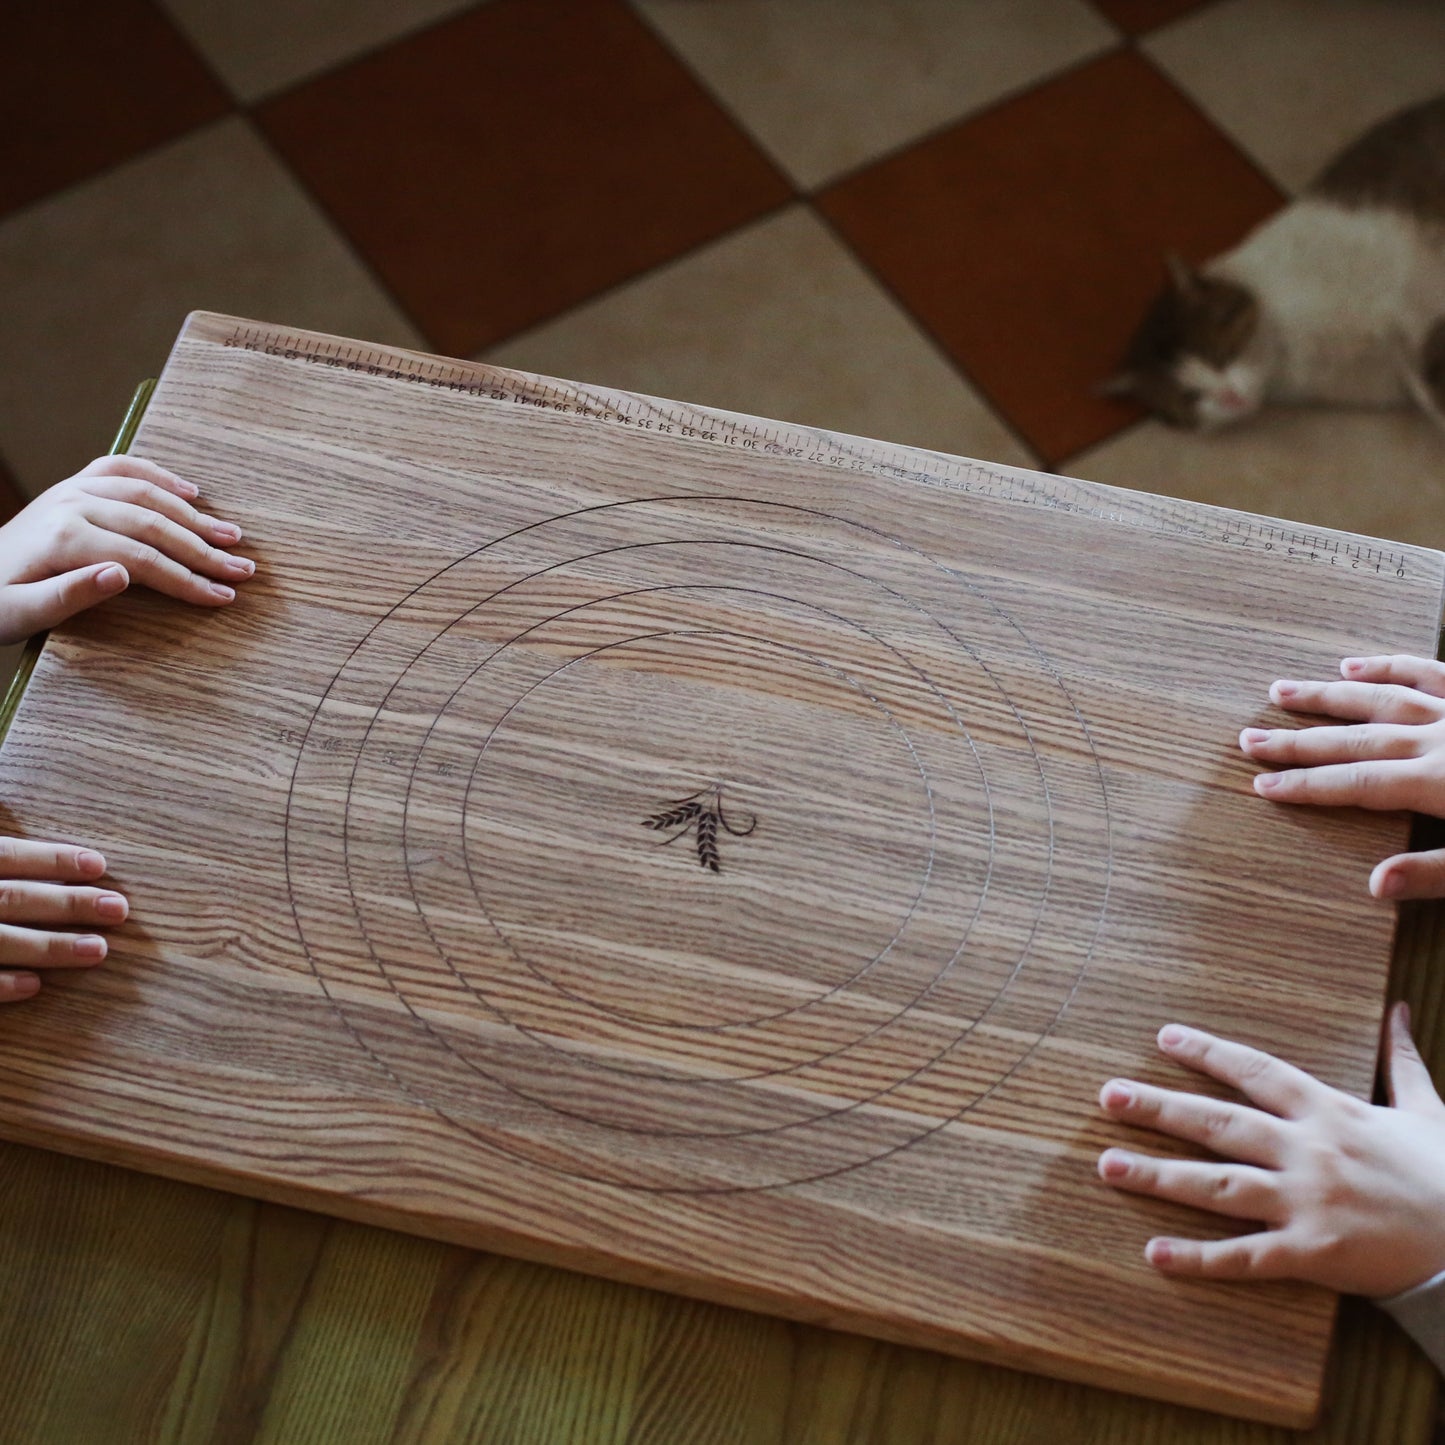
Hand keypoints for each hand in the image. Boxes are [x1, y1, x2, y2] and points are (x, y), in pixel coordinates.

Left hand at [0, 455, 254, 642]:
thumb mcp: (21, 614)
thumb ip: (70, 595)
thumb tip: (122, 574)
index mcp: (64, 538)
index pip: (144, 560)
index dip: (188, 580)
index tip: (223, 598)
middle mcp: (72, 504)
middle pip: (154, 525)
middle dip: (204, 550)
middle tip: (244, 570)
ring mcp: (72, 490)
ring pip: (147, 494)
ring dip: (194, 515)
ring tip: (232, 535)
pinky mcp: (73, 486)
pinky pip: (122, 468)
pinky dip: (159, 475)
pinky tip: (191, 490)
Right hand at [0, 839, 126, 1002]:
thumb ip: (2, 856)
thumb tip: (13, 810)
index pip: (9, 856)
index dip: (53, 860)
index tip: (100, 865)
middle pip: (14, 899)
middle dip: (68, 903)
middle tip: (120, 909)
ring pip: (0, 941)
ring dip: (50, 946)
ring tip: (98, 950)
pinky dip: (1, 984)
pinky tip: (35, 986)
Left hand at [1097, 1007, 1444, 1297]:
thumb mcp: (1428, 1111)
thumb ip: (1402, 1061)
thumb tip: (1398, 1010)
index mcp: (1331, 1112)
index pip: (1257, 1072)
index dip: (1208, 1053)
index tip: (1163, 1038)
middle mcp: (1309, 1152)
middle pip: (1219, 1123)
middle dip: (1159, 1108)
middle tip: (1107, 1097)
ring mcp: (1307, 1203)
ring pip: (1218, 1185)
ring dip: (1159, 1176)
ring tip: (1108, 1166)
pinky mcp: (1313, 1253)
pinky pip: (1246, 1255)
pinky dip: (1199, 1257)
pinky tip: (1155, 1252)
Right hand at [1240, 654, 1444, 897]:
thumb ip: (1437, 871)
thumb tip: (1376, 885)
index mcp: (1439, 783)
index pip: (1356, 784)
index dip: (1306, 786)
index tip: (1261, 786)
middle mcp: (1439, 740)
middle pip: (1354, 740)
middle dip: (1297, 741)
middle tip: (1249, 737)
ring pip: (1380, 698)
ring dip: (1327, 696)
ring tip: (1281, 690)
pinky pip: (1427, 672)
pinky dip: (1388, 666)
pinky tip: (1353, 665)